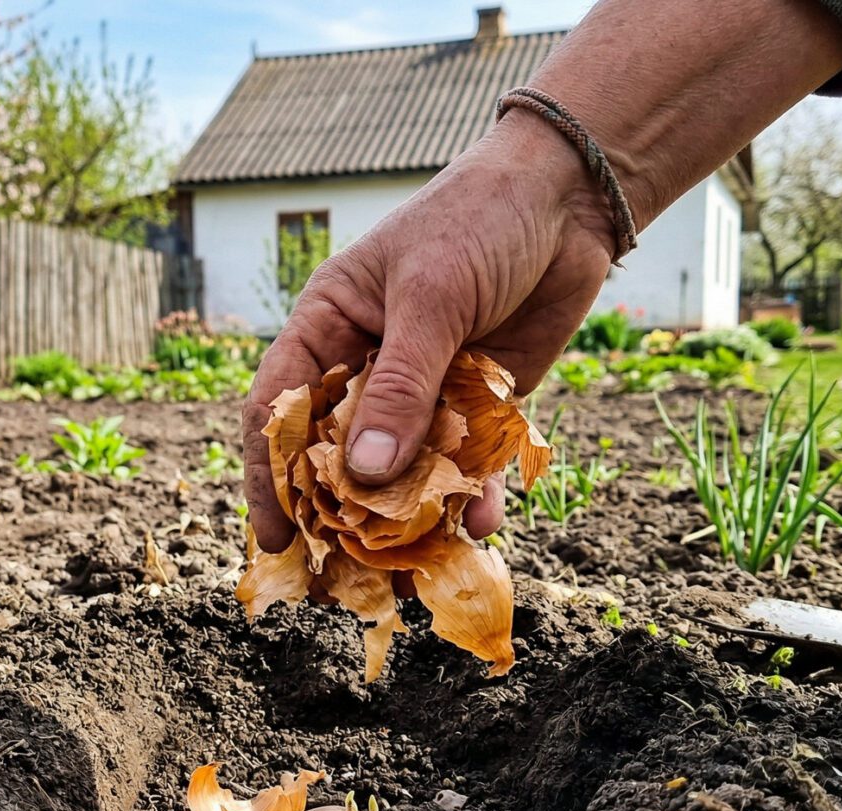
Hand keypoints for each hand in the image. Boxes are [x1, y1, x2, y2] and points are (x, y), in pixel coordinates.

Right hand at [243, 111, 619, 551]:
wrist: (570, 199)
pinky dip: (471, 499)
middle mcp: (368, 366)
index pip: (278, 411)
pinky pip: (465, 467)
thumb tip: (363, 477)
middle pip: (336, 456)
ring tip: (408, 574)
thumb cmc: (479, 221)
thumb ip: (401, 388)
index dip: (270, 477)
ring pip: (402, 473)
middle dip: (337, 517)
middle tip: (339, 579)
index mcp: (328, 328)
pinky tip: (478, 529)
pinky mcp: (478, 407)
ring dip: (405, 521)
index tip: (278, 537)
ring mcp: (423, 391)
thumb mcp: (432, 299)